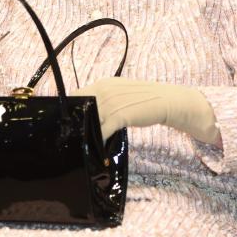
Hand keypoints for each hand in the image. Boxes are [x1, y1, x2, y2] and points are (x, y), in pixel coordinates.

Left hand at [70, 78, 219, 144]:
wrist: (167, 100)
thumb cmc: (143, 99)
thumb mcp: (120, 93)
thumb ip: (104, 99)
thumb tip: (88, 111)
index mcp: (103, 84)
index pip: (78, 95)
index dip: (72, 109)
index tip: (69, 122)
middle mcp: (104, 91)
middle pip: (81, 108)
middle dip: (76, 123)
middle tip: (72, 137)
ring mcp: (111, 103)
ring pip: (90, 120)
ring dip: (86, 134)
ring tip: (83, 145)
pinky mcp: (120, 115)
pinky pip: (103, 130)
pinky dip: (99, 142)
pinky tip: (100, 152)